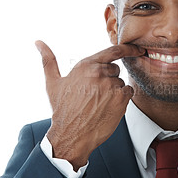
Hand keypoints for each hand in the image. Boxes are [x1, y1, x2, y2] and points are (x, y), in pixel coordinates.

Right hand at [35, 41, 144, 169]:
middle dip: (109, 80)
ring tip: (99, 103)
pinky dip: (123, 99)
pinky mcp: (121, 98)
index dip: (129, 48)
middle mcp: (100, 72)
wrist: (71, 135)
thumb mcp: (53, 83)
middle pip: (115, 70)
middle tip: (95, 95)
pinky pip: (129, 92)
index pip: (113, 51)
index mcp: (86, 65)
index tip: (138, 48)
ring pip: (121, 82)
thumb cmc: (62, 110)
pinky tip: (109, 106)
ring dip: (114, 91)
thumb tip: (38, 42)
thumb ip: (48, 60)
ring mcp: (111, 85)